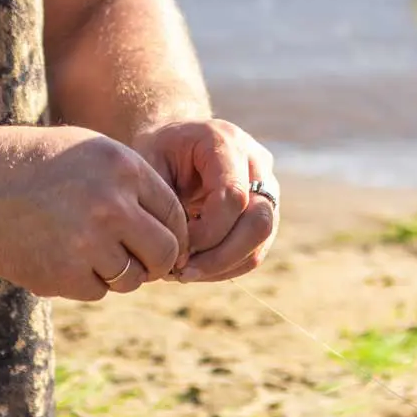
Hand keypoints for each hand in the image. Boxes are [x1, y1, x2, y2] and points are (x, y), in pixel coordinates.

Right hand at [0, 125, 189, 300]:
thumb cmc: (27, 163)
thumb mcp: (86, 152)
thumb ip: (130, 184)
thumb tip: (170, 230)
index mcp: (124, 167)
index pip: (174, 213)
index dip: (173, 234)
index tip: (162, 244)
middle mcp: (113, 204)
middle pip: (164, 252)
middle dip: (157, 264)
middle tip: (141, 264)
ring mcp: (88, 241)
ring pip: (131, 278)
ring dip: (118, 274)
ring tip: (87, 254)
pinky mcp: (62, 274)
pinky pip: (97, 291)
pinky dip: (86, 283)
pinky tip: (60, 260)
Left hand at [133, 118, 278, 282]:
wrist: (174, 142)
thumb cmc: (157, 152)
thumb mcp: (148, 166)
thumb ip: (165, 205)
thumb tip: (182, 255)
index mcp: (226, 142)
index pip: (233, 196)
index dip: (207, 233)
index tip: (175, 251)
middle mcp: (256, 162)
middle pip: (259, 221)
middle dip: (220, 256)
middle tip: (181, 273)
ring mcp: (267, 186)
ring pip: (262, 239)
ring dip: (223, 265)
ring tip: (184, 273)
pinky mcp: (266, 209)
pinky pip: (256, 248)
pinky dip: (227, 266)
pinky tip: (196, 269)